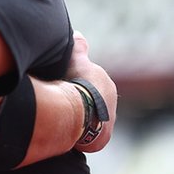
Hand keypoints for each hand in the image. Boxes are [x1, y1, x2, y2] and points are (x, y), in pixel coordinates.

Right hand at [68, 30, 116, 151]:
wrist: (77, 109)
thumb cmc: (74, 82)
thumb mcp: (74, 58)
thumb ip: (78, 46)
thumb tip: (78, 34)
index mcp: (106, 85)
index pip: (92, 85)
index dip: (77, 86)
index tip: (65, 88)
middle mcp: (112, 104)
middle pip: (93, 104)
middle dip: (80, 105)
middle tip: (62, 106)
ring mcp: (108, 123)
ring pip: (91, 121)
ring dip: (80, 121)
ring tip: (63, 121)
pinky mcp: (102, 139)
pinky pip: (89, 137)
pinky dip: (79, 136)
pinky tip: (67, 134)